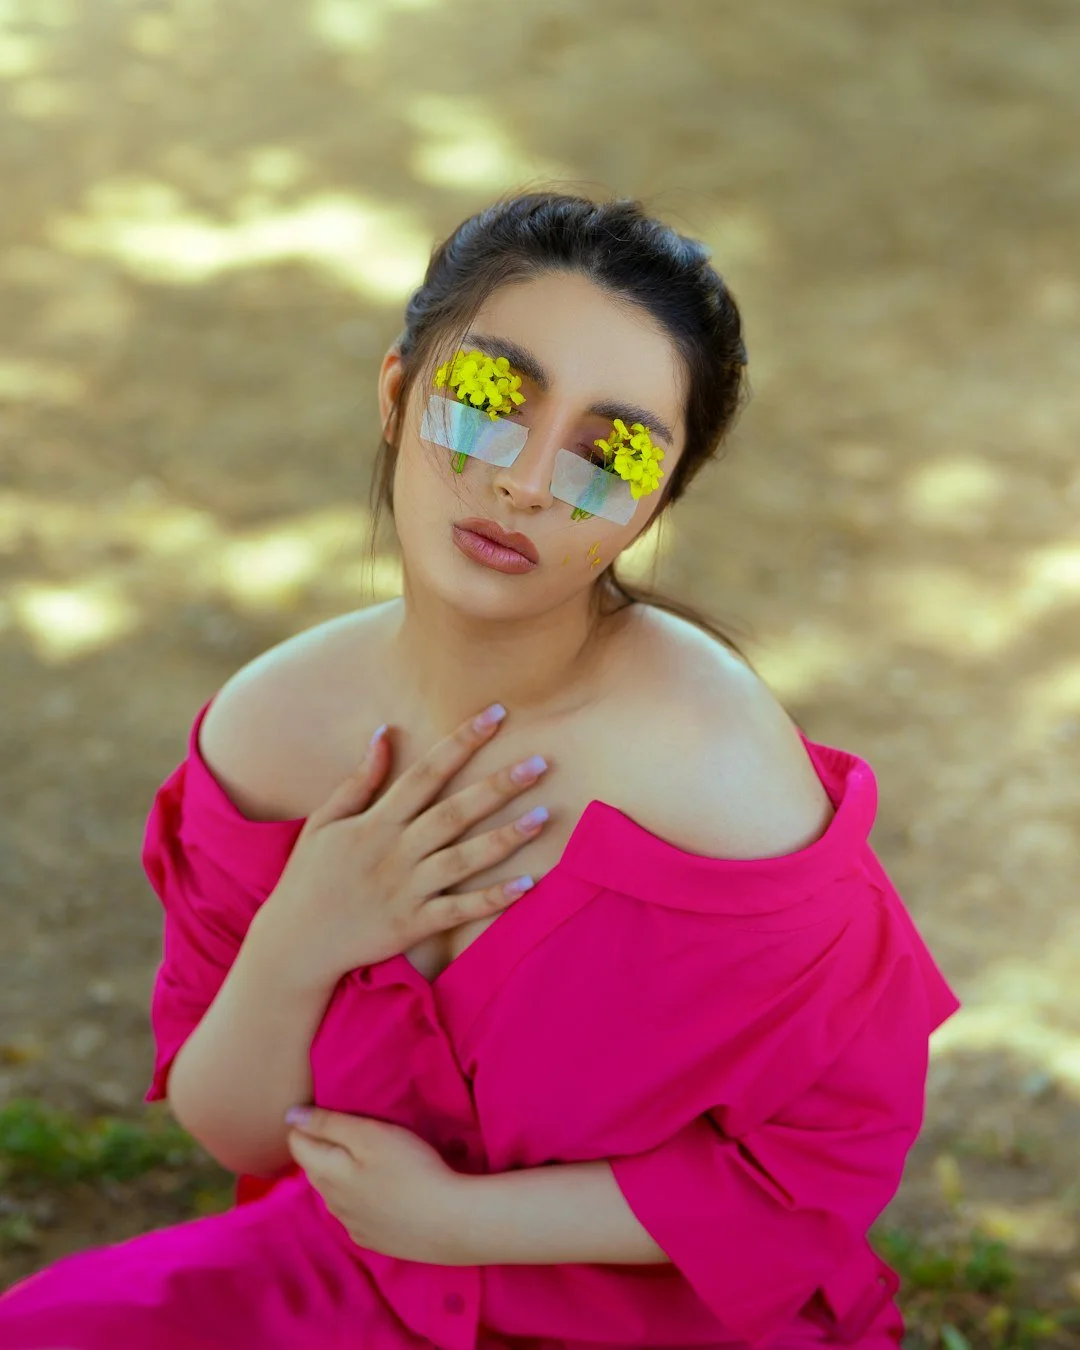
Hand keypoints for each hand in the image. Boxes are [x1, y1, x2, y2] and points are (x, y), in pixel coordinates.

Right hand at [253, 704, 550, 988]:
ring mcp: (407, 889)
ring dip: (505, 837)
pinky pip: (459, 910)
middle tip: (540, 763)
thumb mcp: (324, 822)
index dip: (462, 741)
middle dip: (498, 785)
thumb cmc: (308, 877)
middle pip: (454, 812)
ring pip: (463, 859)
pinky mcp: (414, 924)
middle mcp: (396, 851)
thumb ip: (359, 780)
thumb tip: (384, 733)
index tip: (497, 714)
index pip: (426, 772)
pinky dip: (492, 899)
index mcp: (376, 821)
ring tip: (544, 817)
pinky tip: (527, 884)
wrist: (294, 944)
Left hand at [285, 1106, 463, 1262]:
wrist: (450, 1221)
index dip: (309, 1123)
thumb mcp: (370, 1134)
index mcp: (326, 1174)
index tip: (333, 1112)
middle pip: (314, 1168)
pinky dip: (360, 1197)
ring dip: (342, 1173)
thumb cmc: (411, 1168)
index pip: (297, 1143)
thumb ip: (329, 1124)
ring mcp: (351, 1225)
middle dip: (324, 1147)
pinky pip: (354, 1212)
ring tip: (370, 1158)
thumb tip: (291, 1117)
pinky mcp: (372, 1239)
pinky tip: (383, 1192)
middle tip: (352, 1129)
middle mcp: (331, 1203)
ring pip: (334, 1192)